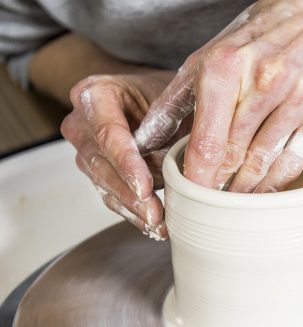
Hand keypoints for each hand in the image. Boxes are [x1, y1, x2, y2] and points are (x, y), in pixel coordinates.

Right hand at [61, 72, 188, 239]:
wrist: (151, 97)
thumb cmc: (162, 93)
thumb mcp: (173, 98)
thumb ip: (173, 125)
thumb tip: (187, 165)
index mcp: (95, 94)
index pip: (108, 133)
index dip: (126, 163)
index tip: (144, 186)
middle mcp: (82, 123)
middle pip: (102, 165)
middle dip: (130, 194)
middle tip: (155, 214)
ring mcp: (86, 150)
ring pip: (105, 185)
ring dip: (133, 208)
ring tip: (159, 224)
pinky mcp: (96, 173)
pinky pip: (111, 197)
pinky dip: (133, 213)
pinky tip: (152, 224)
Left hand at [134, 0, 302, 192]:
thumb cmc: (258, 40)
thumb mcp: (207, 58)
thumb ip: (173, 101)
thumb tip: (144, 142)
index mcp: (227, 65)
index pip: (208, 141)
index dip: (197, 179)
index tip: (189, 200)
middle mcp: (267, 79)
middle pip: (235, 157)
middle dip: (219, 188)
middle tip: (209, 207)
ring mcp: (301, 96)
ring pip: (266, 163)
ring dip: (246, 190)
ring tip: (233, 204)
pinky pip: (296, 161)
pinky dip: (277, 182)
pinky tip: (263, 191)